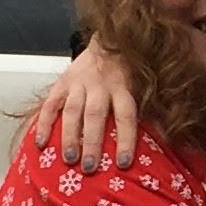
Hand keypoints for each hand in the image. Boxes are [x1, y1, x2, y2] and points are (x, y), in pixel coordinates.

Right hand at [22, 43, 139, 169]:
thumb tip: (165, 136)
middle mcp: (100, 84)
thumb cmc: (127, 70)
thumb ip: (148, 108)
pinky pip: (51, 103)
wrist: (108, 39)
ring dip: (70, 136)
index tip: (123, 163)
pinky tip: (41, 143)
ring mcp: (79, 82)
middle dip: (92, 142)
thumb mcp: (141, 84)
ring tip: (69, 159)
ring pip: (73, 110)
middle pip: (95, 115)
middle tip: (90, 167)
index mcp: (123, 87)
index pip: (125, 115)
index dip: (126, 139)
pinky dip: (44, 123)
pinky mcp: (63, 81)